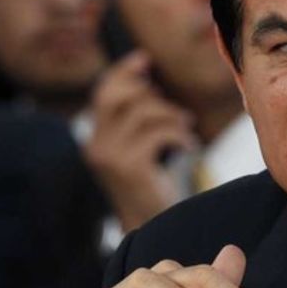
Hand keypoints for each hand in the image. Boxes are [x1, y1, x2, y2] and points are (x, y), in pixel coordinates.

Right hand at [82, 51, 197, 231]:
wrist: (152, 227)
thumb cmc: (152, 187)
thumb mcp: (140, 152)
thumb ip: (137, 124)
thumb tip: (148, 84)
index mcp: (96, 140)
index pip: (102, 94)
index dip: (123, 73)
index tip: (145, 60)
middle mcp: (97, 147)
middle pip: (115, 97)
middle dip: (147, 92)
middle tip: (173, 106)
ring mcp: (111, 158)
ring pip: (142, 113)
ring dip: (171, 115)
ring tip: (186, 127)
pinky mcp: (131, 167)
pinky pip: (158, 133)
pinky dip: (179, 134)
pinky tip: (190, 146)